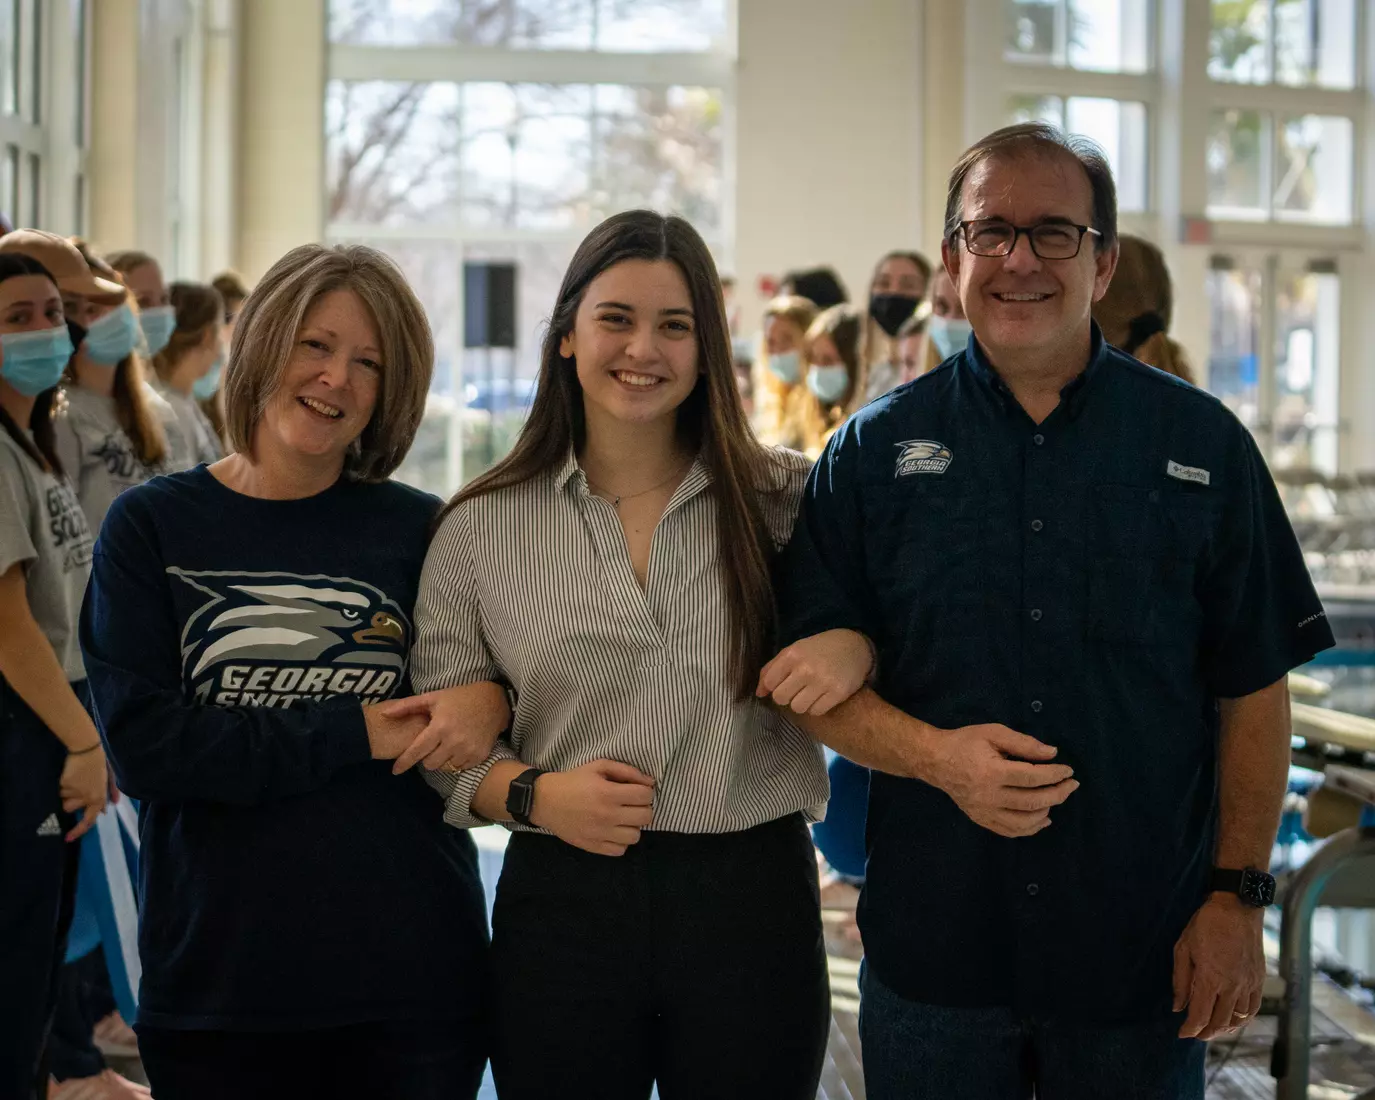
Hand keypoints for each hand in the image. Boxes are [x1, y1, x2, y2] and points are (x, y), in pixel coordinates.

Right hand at [59, 747, 108, 841]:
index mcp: (99, 798)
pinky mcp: (65, 784)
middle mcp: (87, 797)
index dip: (78, 830)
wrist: (88, 749)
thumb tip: (106, 811)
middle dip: (67, 801)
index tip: (68, 837)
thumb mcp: (109, 778)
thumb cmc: (100, 763)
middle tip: (74, 787)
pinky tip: (70, 773)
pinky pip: (58, 789)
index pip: (88, 820)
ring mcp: (75, 791)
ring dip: (65, 792)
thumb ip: (109, 795)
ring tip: (74, 778)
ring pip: (62, 799)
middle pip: (68, 809)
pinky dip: (62, 783)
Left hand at [376, 682, 511, 774]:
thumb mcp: (433, 697)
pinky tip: (459, 747)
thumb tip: (384, 714)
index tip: (395, 770)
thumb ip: (407, 706)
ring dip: (442, 760)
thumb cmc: (459, 698)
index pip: (417, 751)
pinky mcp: (480, 756)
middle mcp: (454, 741)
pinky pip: (460, 767)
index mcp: (440, 726)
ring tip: (446, 745)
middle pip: (430, 764)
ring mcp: (468, 750)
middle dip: (426, 758)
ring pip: (445, 768)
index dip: (404, 762)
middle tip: (431, 746)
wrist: (493, 701)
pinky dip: (456, 761)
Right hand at [530, 760, 655, 856]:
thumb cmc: (574, 780)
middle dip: (643, 808)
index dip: (646, 792)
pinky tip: (612, 830)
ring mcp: (600, 834)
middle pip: (645, 817)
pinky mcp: (593, 847)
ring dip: (632, 826)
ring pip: (635, 837)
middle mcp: (607, 816)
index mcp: (608, 793)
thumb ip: (627, 771)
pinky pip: (620, 850)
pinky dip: (620, 841)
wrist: (545, 801)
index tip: (637, 791)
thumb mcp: (599, 766)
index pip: (645, 796)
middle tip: (631, 804)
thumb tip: (650, 782)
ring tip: (622, 818)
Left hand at [756, 629, 874, 715]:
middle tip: (797, 689)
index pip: (769, 683)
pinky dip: (817, 706)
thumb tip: (758, 693)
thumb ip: (772, 669)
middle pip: (781, 698)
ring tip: (810, 692)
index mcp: (792, 655)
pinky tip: (822, 695)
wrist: (854, 647)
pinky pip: (816, 711)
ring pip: (798, 707)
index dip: (775, 686)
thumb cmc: (818, 649)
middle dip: (787, 696)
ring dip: (802, 703)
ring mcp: (823, 682)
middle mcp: (806, 668)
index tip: (784, 682)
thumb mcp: (793, 651)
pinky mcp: (837, 693)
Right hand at [926, 723, 1077, 837]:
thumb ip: (1024, 743)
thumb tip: (1052, 754)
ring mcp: (984, 812)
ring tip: (1056, 798)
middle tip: (1071, 785)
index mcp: (992, 772)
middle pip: (1032, 801)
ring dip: (1046, 811)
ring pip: (1025, 822)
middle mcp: (988, 796)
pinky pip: (1011, 831)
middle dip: (1058, 793)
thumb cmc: (965, 743)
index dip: (1054, 775)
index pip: (1032, 777)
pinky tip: (1042, 818)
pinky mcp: (981, 820)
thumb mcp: (993, 733)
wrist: (935, 761)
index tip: (1068, 770)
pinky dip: (1031, 828)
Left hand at [1173, 894, 1264, 1039]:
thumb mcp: (1183, 948)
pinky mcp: (1259, 980)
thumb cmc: (1206, 925)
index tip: (1181, 1033)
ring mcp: (1248, 984)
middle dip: (1205, 1032)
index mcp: (1210, 979)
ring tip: (1212, 1030)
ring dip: (1224, 1029)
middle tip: (1195, 1034)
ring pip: (1237, 1019)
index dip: (1190, 1028)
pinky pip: (1253, 1009)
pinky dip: (1243, 1020)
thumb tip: (1177, 1007)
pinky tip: (1234, 1021)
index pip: (1200, 1015)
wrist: (1237, 908)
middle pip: (1219, 1022)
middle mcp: (1232, 986)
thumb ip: (1180, 980)